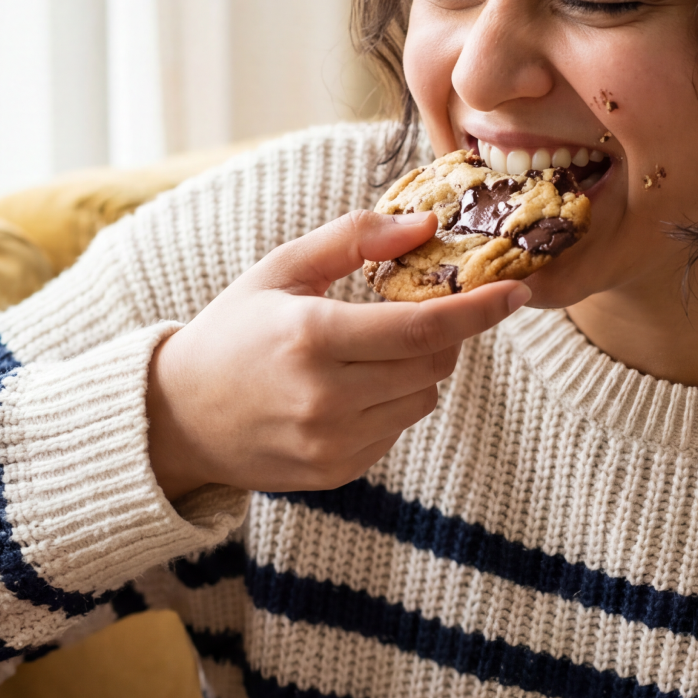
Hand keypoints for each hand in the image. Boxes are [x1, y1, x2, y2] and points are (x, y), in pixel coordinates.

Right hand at [145, 210, 529, 500]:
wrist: (179, 418)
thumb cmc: (233, 332)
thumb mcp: (281, 269)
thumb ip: (353, 239)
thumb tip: (425, 226)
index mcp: (312, 337)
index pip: (422, 327)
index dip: (480, 310)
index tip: (518, 293)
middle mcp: (326, 398)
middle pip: (434, 364)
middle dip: (443, 335)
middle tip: (415, 314)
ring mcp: (333, 443)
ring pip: (423, 399)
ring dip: (417, 370)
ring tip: (365, 355)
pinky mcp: (337, 471)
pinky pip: (398, 431)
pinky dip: (392, 404)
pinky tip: (348, 392)